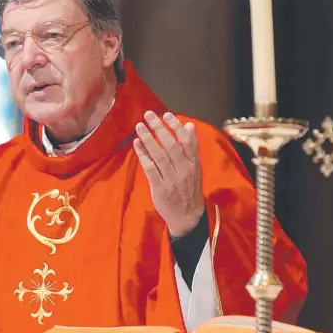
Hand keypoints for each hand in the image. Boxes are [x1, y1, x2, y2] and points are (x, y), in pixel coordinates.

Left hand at [133, 111, 204, 236]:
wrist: (188, 218)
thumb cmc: (189, 189)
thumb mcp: (195, 168)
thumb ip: (190, 148)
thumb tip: (188, 125)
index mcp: (194, 164)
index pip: (187, 142)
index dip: (176, 127)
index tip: (166, 114)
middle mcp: (184, 170)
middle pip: (171, 145)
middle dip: (159, 128)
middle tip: (148, 114)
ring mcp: (171, 180)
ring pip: (159, 155)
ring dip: (148, 139)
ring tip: (139, 126)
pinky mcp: (160, 188)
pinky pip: (150, 168)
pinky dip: (143, 155)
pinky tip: (137, 144)